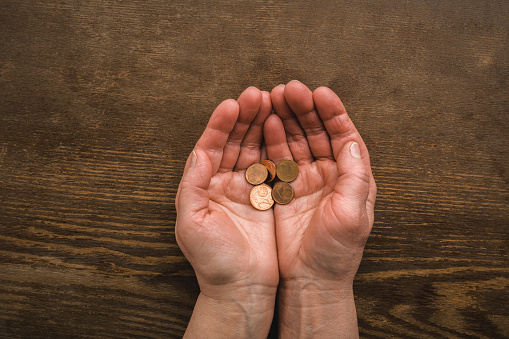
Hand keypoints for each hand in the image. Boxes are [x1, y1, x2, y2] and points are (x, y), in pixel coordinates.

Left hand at [175, 87, 277, 337]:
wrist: (243, 289)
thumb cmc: (214, 261)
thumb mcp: (192, 223)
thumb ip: (191, 185)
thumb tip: (198, 152)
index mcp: (203, 187)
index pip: (209, 146)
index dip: (220, 124)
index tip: (233, 104)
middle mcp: (223, 183)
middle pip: (233, 141)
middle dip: (244, 117)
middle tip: (257, 94)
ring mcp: (247, 189)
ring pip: (253, 148)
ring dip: (261, 125)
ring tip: (272, 101)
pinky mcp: (269, 197)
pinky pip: (272, 164)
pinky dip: (276, 145)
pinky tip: (282, 127)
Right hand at [264, 80, 376, 336]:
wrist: (310, 281)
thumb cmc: (336, 252)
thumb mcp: (353, 214)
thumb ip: (356, 176)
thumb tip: (353, 141)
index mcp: (351, 177)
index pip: (344, 135)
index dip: (333, 112)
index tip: (318, 92)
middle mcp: (329, 174)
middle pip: (317, 132)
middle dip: (304, 109)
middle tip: (288, 89)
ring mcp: (304, 180)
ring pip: (295, 140)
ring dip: (285, 118)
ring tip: (272, 98)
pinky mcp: (282, 190)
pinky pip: (276, 157)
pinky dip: (271, 139)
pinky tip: (264, 123)